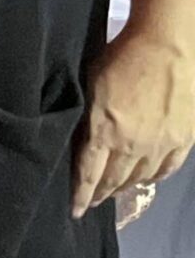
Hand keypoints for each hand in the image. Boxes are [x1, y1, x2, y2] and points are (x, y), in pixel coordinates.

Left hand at [74, 30, 194, 216]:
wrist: (166, 47)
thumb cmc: (121, 58)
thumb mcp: (91, 86)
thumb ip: (87, 118)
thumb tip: (84, 140)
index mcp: (105, 131)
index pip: (89, 173)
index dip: (81, 195)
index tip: (75, 211)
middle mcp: (133, 145)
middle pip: (113, 180)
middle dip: (100, 193)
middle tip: (92, 201)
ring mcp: (160, 145)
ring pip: (139, 178)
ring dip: (124, 187)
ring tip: (114, 192)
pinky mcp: (183, 141)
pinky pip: (165, 169)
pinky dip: (152, 177)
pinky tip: (145, 179)